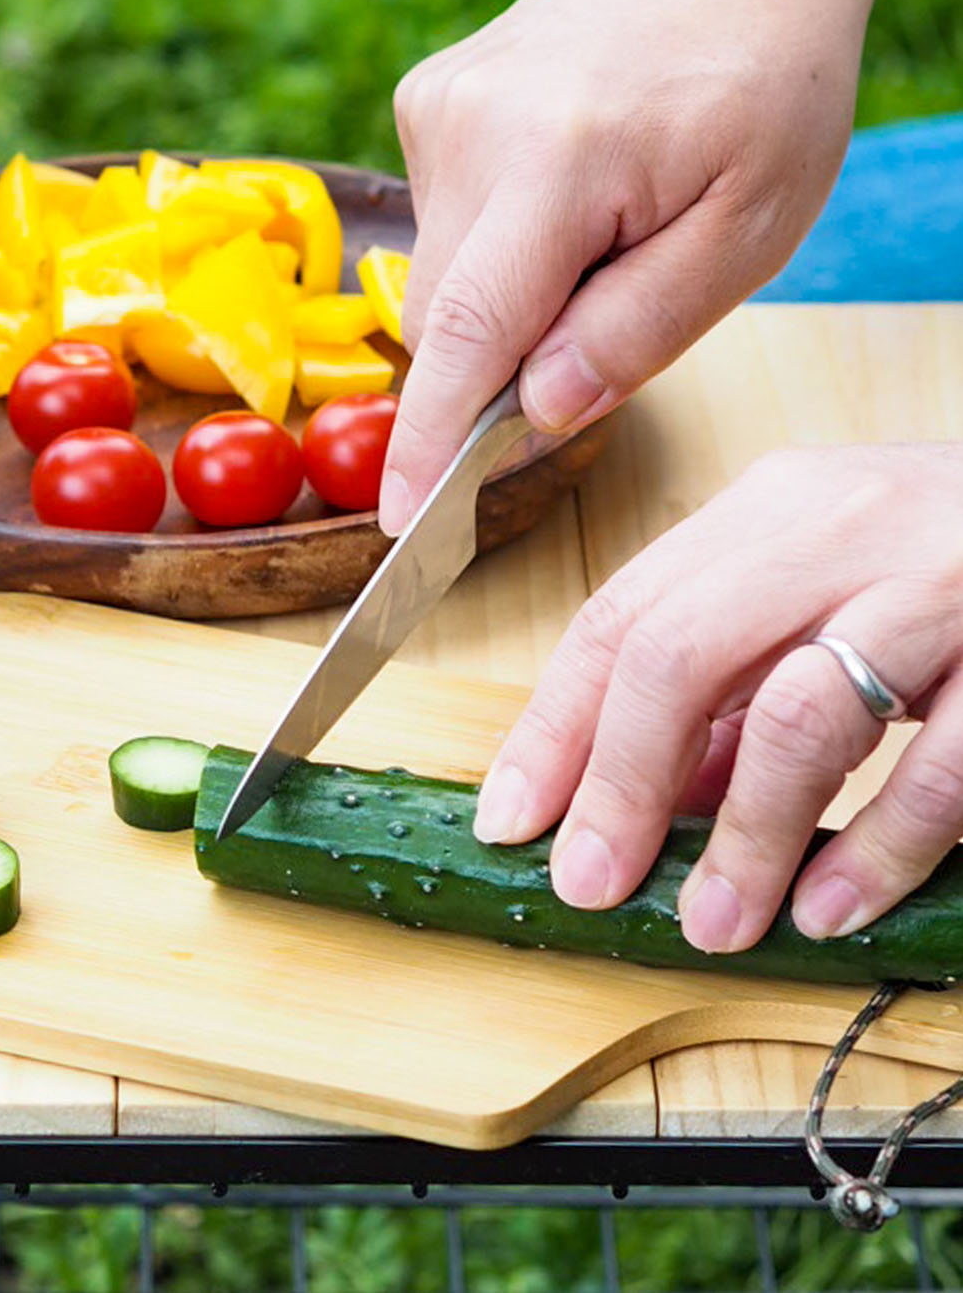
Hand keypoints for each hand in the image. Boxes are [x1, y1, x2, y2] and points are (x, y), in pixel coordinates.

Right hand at [378, 0, 877, 535]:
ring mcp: (437, 102)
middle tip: (623, 298)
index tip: (401, 520)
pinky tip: (574, 183)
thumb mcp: (750, 229)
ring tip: (613, 219)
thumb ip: (636, 328)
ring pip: (445, 274)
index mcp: (557, 156)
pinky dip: (502, 242)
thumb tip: (533, 411)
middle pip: (449, 314)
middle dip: (514, 354)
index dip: (430, 440)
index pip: (468, 331)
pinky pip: (448, 221)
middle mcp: (468, 124)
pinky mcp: (428, 96)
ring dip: (515, 292)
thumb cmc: (767, 82)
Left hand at [473, 444, 962, 949]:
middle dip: (614, 780)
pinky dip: (877, 846)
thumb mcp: (827, 586)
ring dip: (743, 836)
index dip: (554, 724)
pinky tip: (832, 904)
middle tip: (585, 882)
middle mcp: (840, 529)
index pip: (621, 614)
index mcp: (773, 509)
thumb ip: (740, 674)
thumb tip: (638, 789)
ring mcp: (937, 585)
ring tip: (710, 919)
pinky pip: (940, 765)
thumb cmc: (952, 561)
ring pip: (801, 712)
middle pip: (678, 653)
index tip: (510, 813)